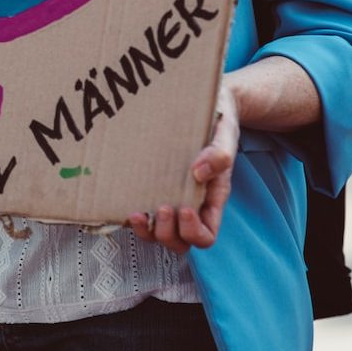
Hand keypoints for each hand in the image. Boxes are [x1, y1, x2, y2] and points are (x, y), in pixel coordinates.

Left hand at [128, 84, 238, 253]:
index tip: (184, 208)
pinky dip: (134, 220)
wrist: (206, 107)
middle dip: (168, 234)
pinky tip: (126, 205)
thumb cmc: (217, 123)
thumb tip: (199, 172)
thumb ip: (220, 153)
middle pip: (181, 243)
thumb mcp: (225, 134)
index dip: (194, 232)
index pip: (206, 236)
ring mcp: (171, 200)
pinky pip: (144, 218)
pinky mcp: (152, 191)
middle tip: (162, 208)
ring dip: (148, 232)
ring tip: (138, 213)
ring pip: (159, 235)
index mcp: (212, 199)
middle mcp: (192, 206)